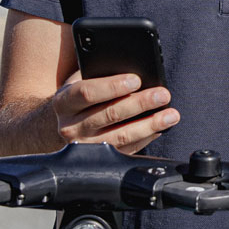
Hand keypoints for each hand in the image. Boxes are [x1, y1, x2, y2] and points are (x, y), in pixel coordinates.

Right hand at [49, 71, 177, 154]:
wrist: (57, 127)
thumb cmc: (78, 98)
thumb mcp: (78, 82)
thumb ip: (97, 74)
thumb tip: (133, 69)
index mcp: (63, 103)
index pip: (87, 93)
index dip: (112, 86)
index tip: (137, 79)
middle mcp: (71, 127)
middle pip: (109, 114)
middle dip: (140, 103)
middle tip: (162, 95)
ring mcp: (85, 147)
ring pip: (121, 136)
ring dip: (150, 124)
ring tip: (171, 115)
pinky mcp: (100, 160)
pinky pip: (127, 149)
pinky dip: (146, 138)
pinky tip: (160, 128)